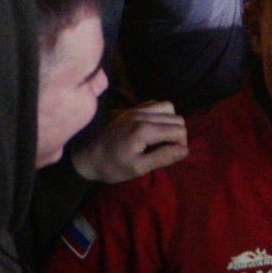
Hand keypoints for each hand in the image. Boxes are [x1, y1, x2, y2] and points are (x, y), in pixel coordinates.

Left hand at [71, 102, 187, 183]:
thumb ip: (163, 157)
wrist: (86, 157)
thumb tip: (185, 150)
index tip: (169, 156)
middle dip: (177, 134)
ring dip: (170, 122)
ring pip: (168, 107)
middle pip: (177, 118)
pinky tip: (152, 129)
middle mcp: (141, 114)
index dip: (180, 145)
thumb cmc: (112, 166)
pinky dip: (160, 114)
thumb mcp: (138, 168)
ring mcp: (135, 109)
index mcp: (144, 129)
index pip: (180, 130)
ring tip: (160, 139)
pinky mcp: (130, 109)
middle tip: (165, 150)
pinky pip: (154, 104)